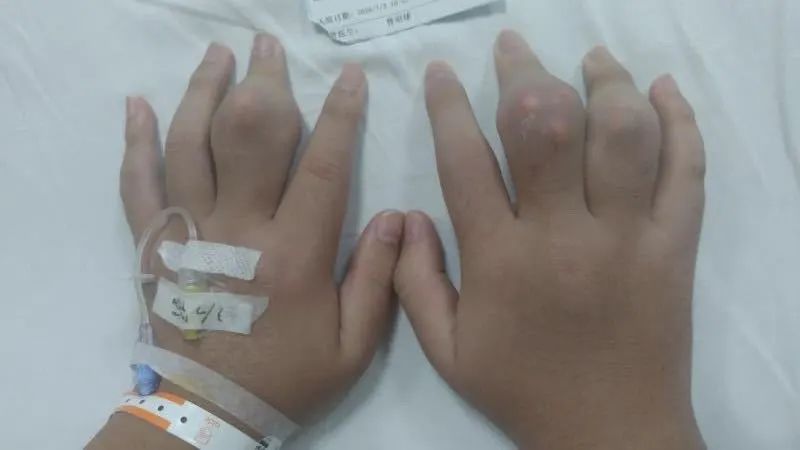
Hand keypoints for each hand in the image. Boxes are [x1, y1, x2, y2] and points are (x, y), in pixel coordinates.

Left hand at [121, 34, 402, 422]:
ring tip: (218, 55)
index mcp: (295, 253)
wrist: (211, 409)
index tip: (348, 77)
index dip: (339, 116)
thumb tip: (398, 216)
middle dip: (264, 84)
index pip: (322, 166)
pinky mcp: (156, 243)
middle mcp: (240, 230)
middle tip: (268, 46)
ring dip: (203, 92)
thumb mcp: (353, 346)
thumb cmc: (288, 376)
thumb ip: (379, 280)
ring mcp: (190, 232)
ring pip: (191, 145)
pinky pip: (138, 185)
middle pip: (249, 136)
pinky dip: (135, 143)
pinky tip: (138, 106)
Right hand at [395, 30, 705, 448]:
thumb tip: (403, 215)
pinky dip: (680, 122)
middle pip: (545, 128)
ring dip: (606, 82)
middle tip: (513, 49)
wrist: (612, 434)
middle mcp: (564, 237)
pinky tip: (661, 89)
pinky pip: (687, 172)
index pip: (465, 161)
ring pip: (622, 135)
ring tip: (591, 58)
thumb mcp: (447, 351)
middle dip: (523, 74)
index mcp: (500, 261)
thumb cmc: (524, 390)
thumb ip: (413, 282)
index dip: (448, 107)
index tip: (443, 74)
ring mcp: (629, 238)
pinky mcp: (677, 247)